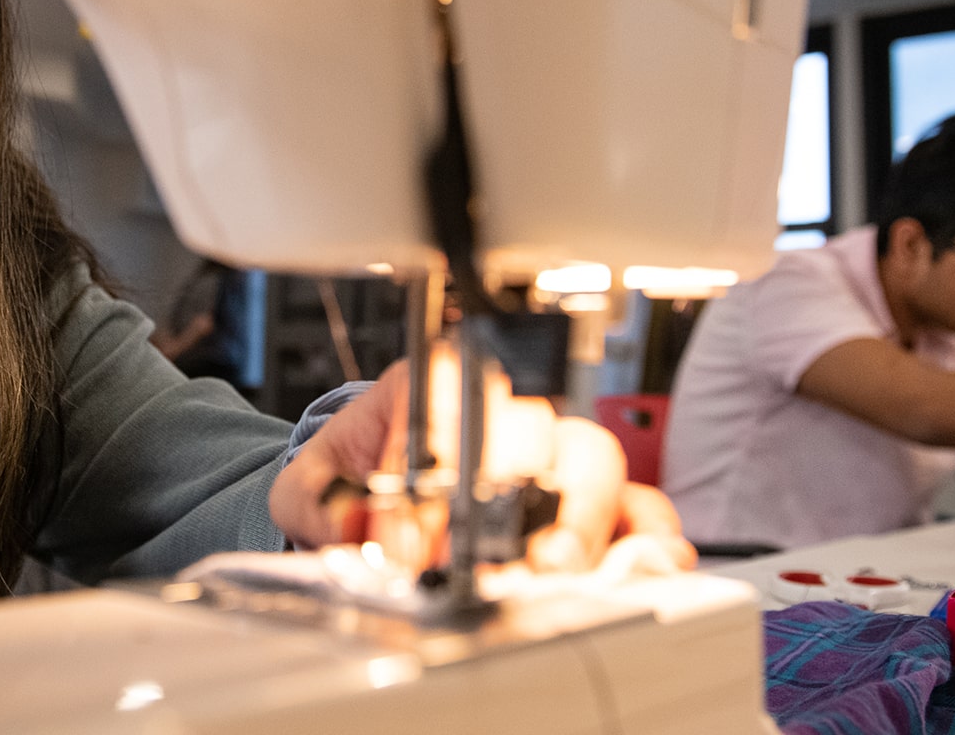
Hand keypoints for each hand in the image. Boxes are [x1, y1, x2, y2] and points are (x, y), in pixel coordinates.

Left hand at [268, 355, 695, 572]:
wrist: (367, 495)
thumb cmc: (351, 478)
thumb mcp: (310, 485)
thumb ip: (318, 503)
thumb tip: (350, 525)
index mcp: (433, 381)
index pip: (446, 409)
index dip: (432, 474)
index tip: (410, 541)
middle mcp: (503, 407)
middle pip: (538, 430)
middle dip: (527, 496)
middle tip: (509, 557)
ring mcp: (553, 452)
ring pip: (595, 465)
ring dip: (586, 523)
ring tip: (561, 573)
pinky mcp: (591, 501)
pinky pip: (636, 506)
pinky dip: (644, 538)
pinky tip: (642, 566)